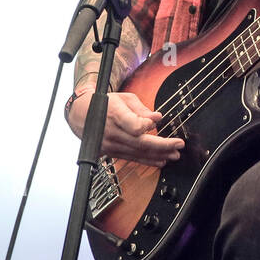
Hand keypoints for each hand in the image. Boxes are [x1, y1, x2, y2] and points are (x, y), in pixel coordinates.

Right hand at [68, 90, 182, 166]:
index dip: (146, 126)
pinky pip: (132, 158)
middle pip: (140, 143)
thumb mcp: (123, 99)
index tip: (155, 122)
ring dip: (159, 155)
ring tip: (174, 154)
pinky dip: (148, 161)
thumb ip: (141, 109)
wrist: (81, 115)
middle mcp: (112, 132)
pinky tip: (161, 160)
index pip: (133, 125)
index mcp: (115, 114)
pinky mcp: (111, 153)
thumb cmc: (104, 104)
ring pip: (138, 153)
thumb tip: (157, 118)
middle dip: (163, 145)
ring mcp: (110, 145)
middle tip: (178, 144)